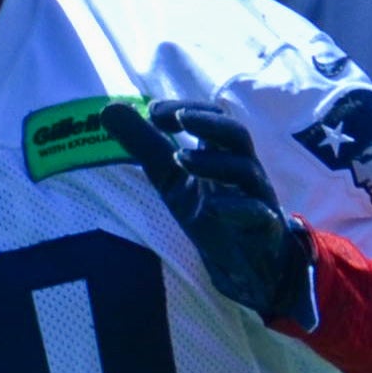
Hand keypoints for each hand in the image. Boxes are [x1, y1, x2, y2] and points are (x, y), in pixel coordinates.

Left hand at [103, 99, 312, 323]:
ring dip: (213, 162)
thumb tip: (107, 109)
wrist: (243, 263)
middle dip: (209, 123)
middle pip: (237, 135)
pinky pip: (257, 214)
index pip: (213, 118)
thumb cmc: (211, 210)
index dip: (187, 109)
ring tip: (180, 158)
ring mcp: (256, 197)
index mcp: (220, 153)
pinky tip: (211, 209)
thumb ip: (143, 145)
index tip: (152, 111)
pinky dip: (235, 208)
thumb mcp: (169, 177)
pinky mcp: (264, 229)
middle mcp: (242, 169)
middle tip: (179, 118)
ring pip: (246, 171)